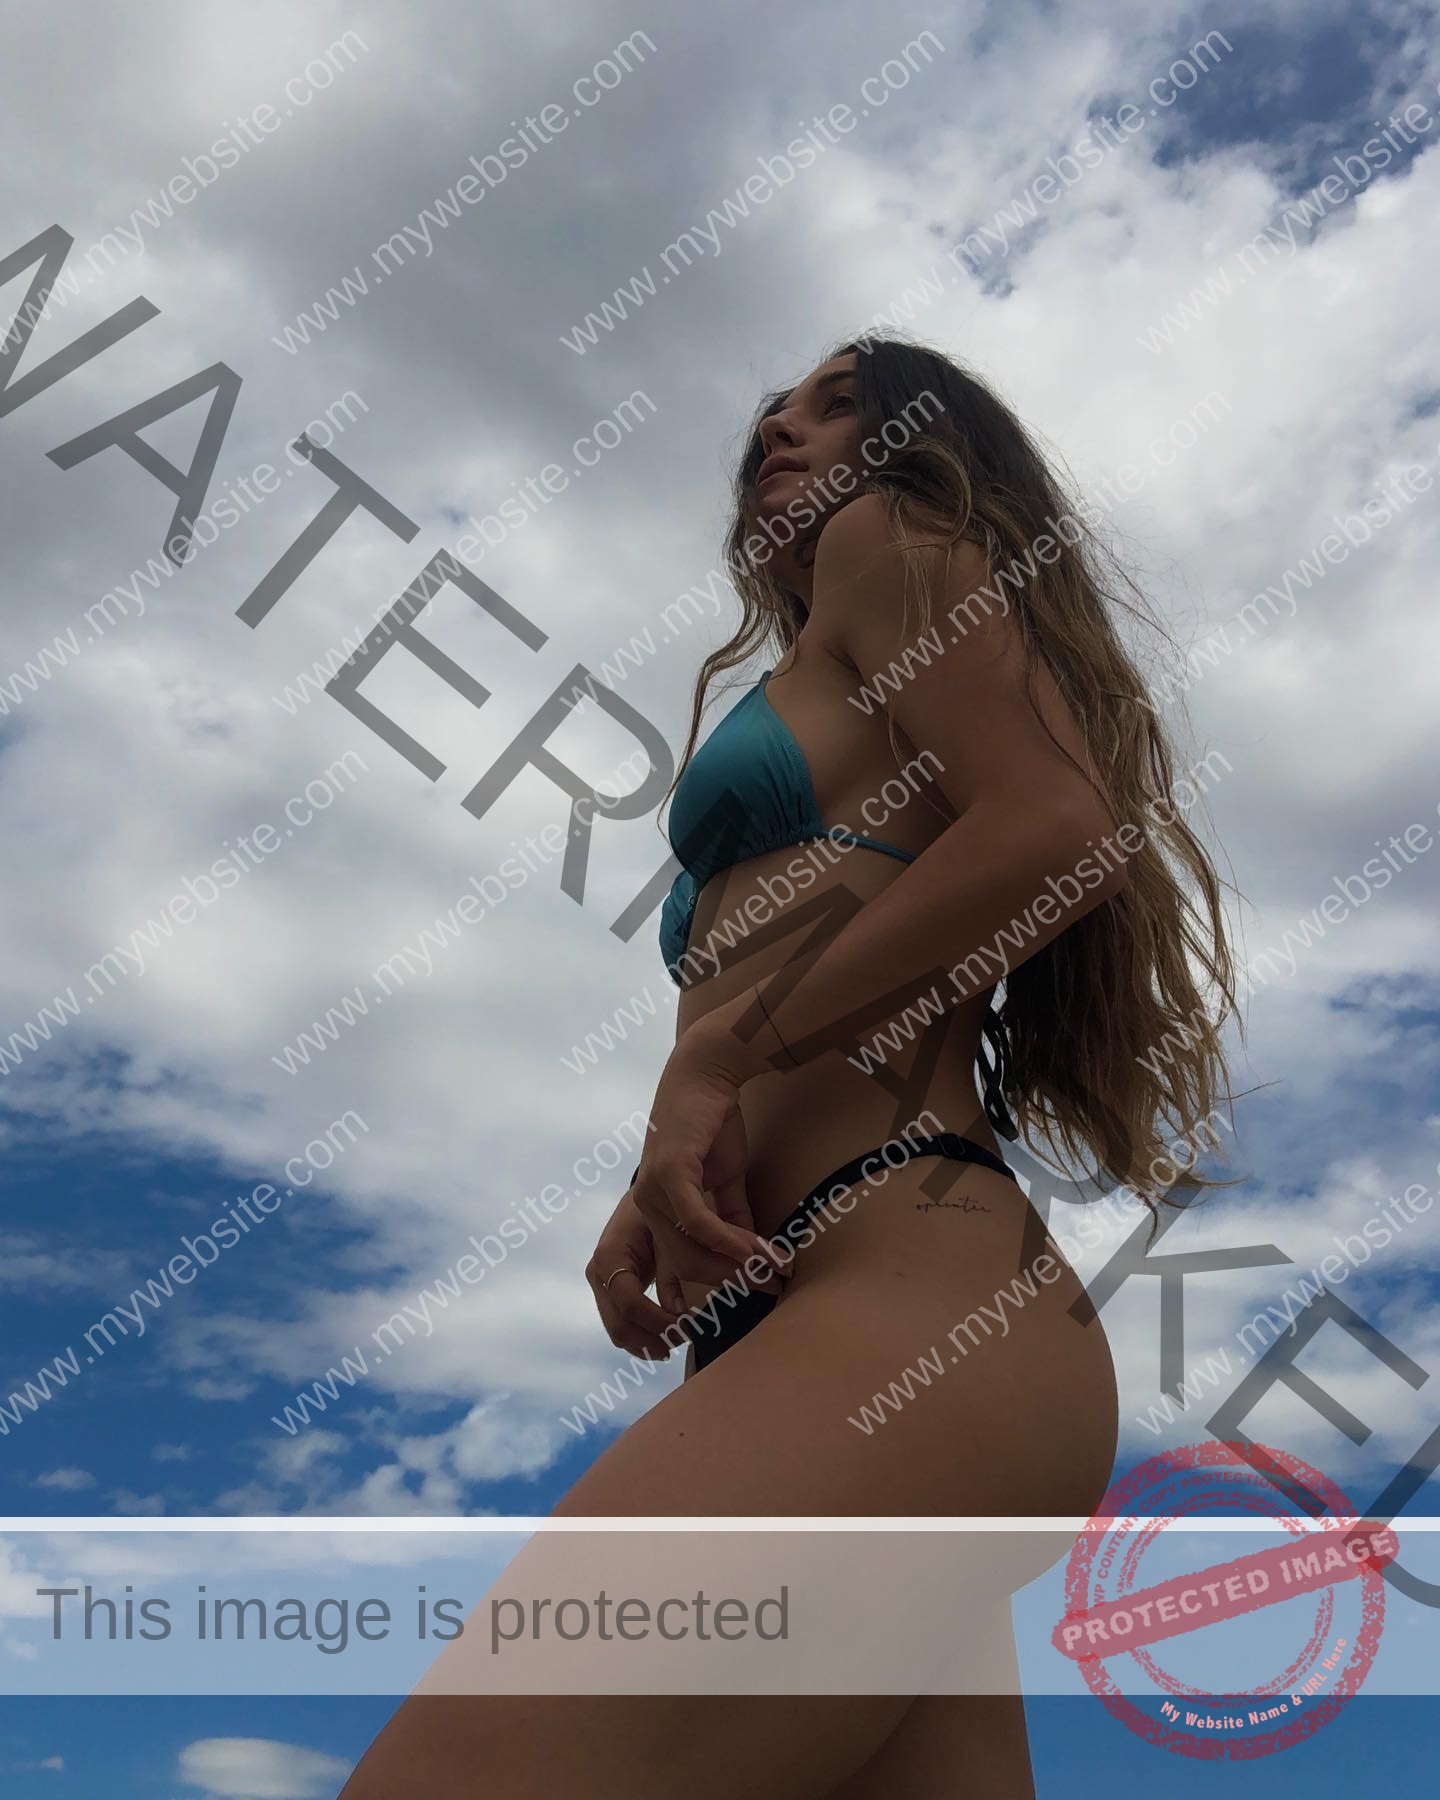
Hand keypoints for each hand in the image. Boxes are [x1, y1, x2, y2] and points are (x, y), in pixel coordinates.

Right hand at [585, 1190, 681, 1359]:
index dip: (659, 1322)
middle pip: (620, 1327)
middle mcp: (598, 1274)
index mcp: (609, 1257)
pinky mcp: (608, 1291)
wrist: (642, 1196)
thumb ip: (673, 1269)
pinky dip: (643, 1336)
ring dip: (649, 1344)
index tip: (688, 1326)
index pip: (630, 1304)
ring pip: (618, 1332)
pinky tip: (666, 1339)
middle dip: (654, 1340)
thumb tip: (684, 1308)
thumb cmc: (656, 1209)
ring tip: (679, 1342)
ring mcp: (600, 1284)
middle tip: (687, 1339)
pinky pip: (621, 1324)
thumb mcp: (667, 1232)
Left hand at [628, 990, 792, 1284]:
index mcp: (656, 1208)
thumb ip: (733, 1216)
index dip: (708, 1290)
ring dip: (738, 1265)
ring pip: (692, 1251)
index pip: (675, 1264)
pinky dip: (730, 1242)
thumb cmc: (712, 1121)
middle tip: (773, 1286)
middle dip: (733, 1281)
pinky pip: (699, 1224)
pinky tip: (758, 1251)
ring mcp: (652, 1191)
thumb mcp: (726, 1178)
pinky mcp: (668, 1176)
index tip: (748, 1300)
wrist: (707, 1072)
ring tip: (775, 1270)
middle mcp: (646, 1205)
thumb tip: (753, 1254)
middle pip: (686, 1265)